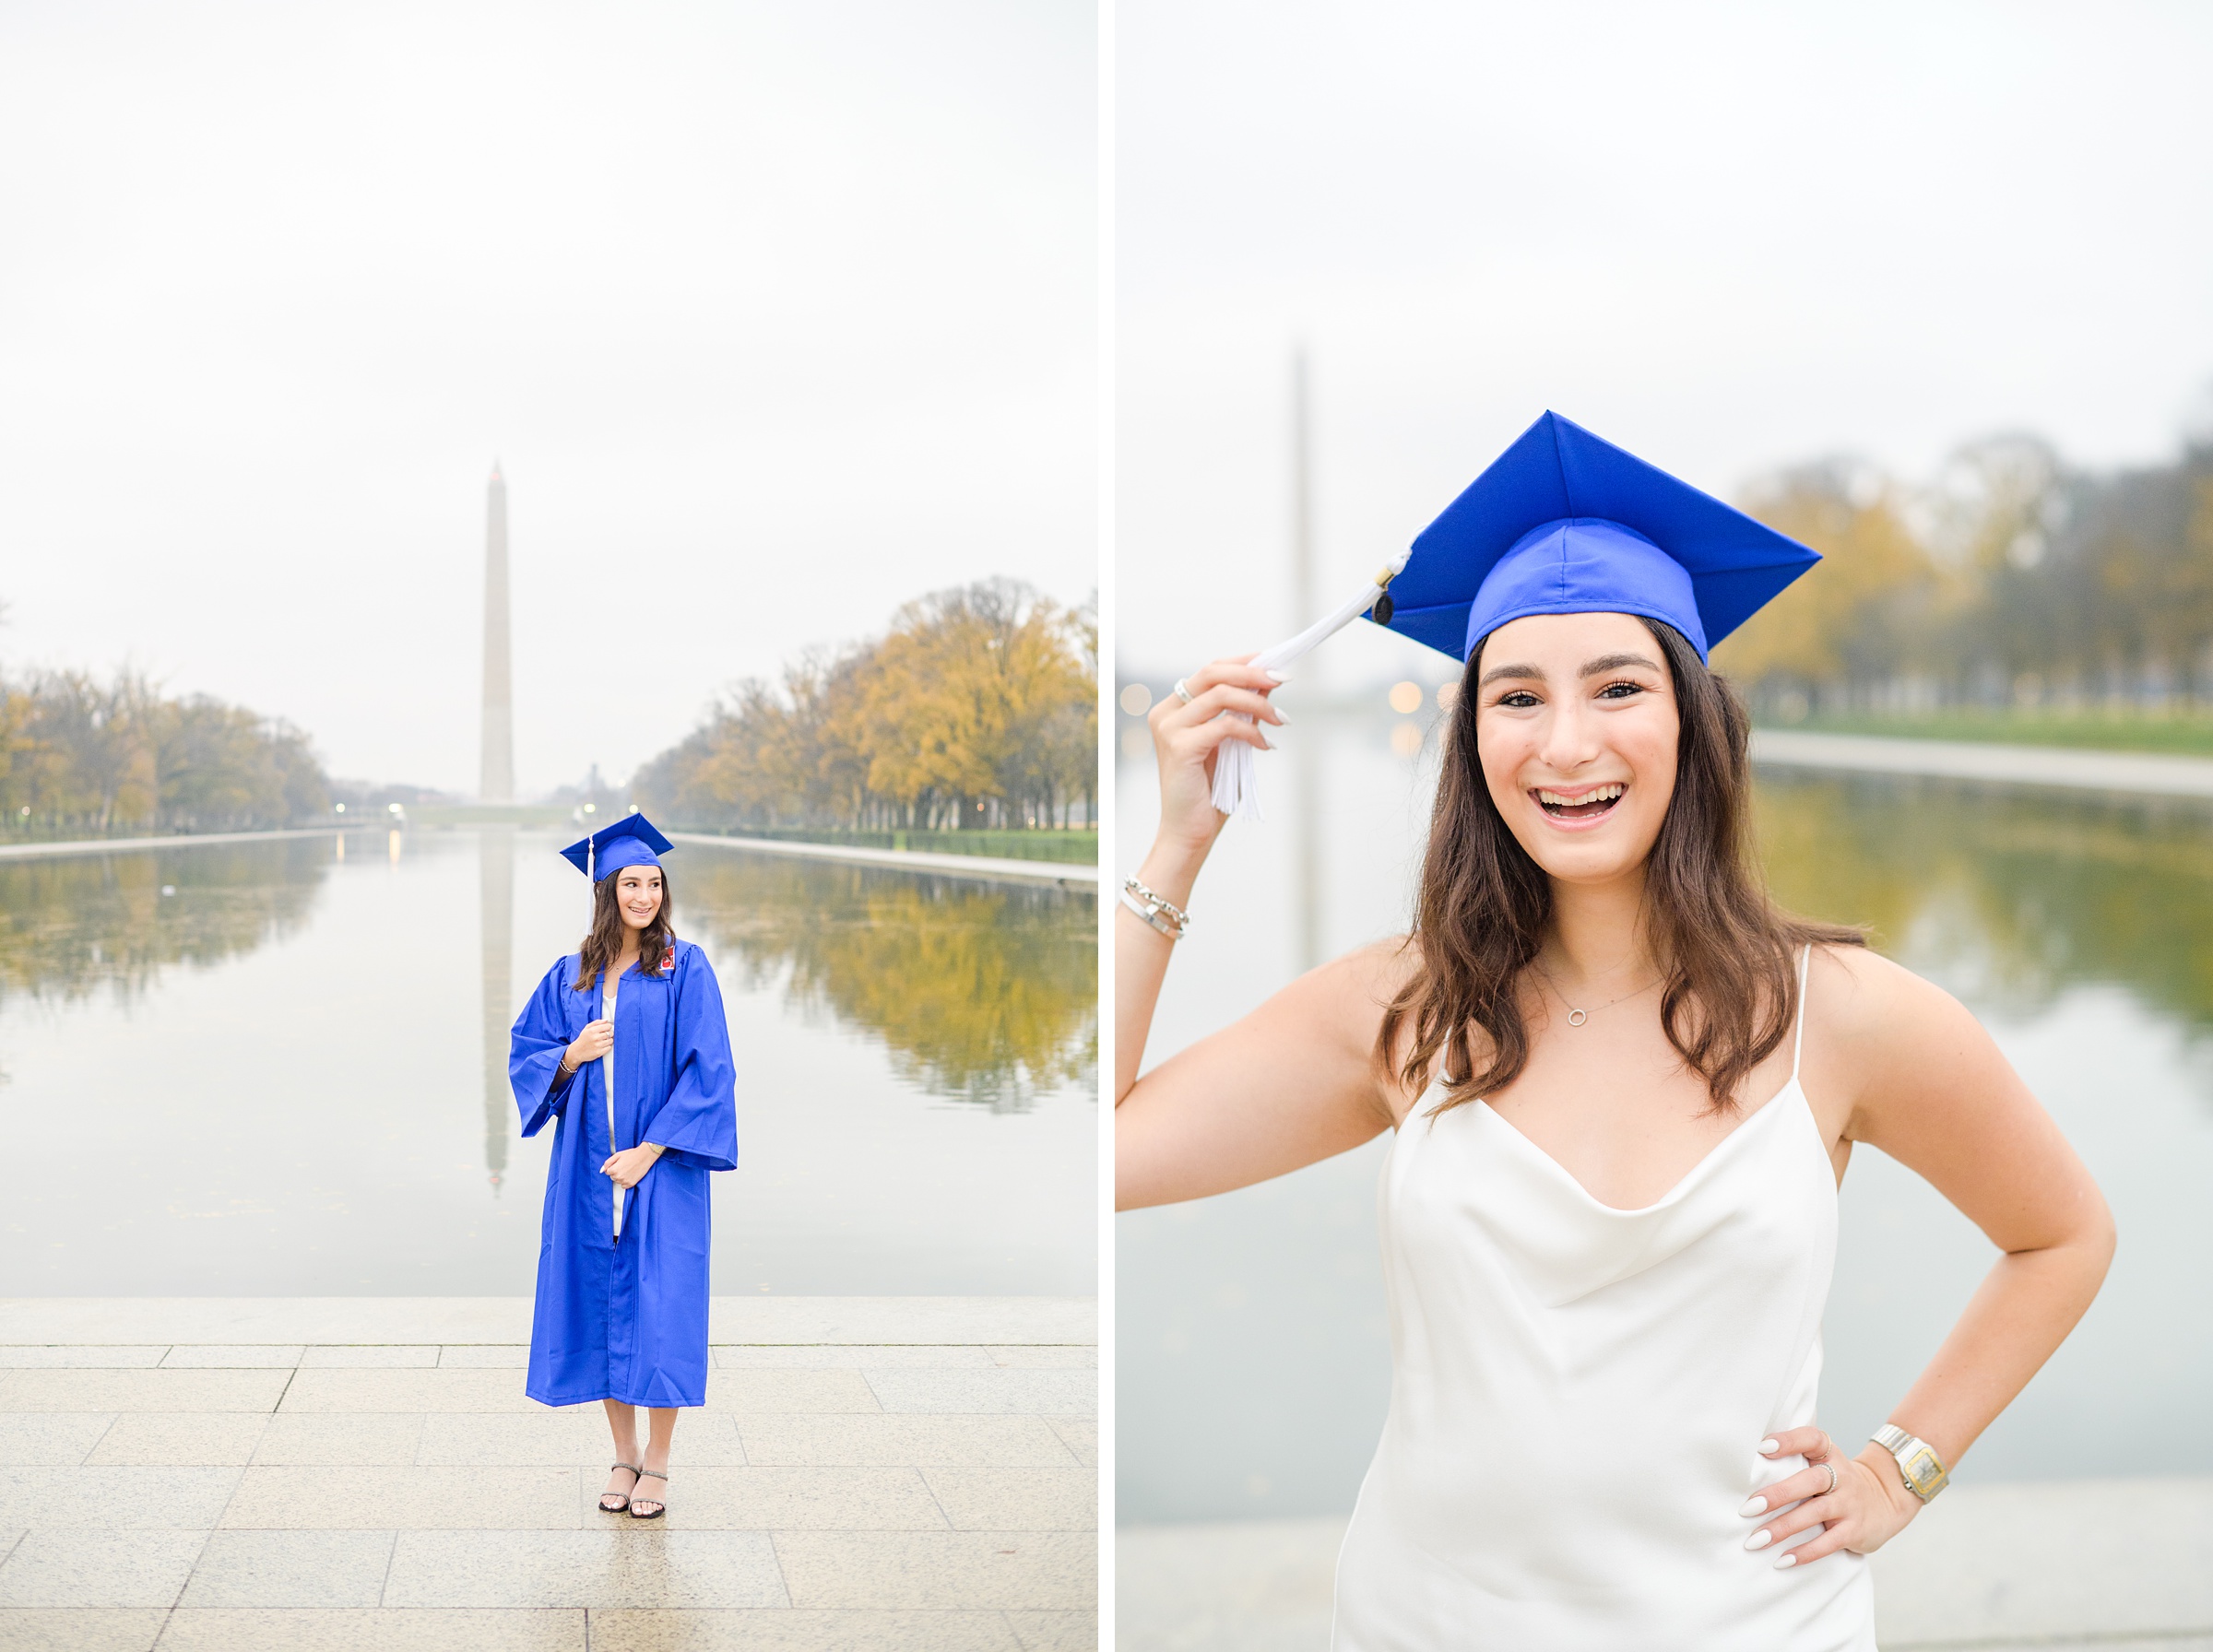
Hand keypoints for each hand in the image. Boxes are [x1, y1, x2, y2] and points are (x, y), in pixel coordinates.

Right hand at [566, 1020, 611, 1067]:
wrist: (577, 1051)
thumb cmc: (583, 1039)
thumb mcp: (587, 1028)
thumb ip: (596, 1023)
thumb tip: (606, 1020)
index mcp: (592, 1031)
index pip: (608, 1026)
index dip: (608, 1026)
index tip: (607, 1028)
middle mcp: (595, 1038)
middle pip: (610, 1033)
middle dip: (609, 1033)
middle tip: (605, 1035)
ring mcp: (598, 1045)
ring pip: (611, 1040)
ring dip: (609, 1040)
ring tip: (603, 1040)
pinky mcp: (599, 1052)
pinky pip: (609, 1047)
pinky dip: (607, 1046)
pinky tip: (602, 1046)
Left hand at [600, 1144, 662, 1188]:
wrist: (645, 1156)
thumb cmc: (632, 1154)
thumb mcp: (617, 1155)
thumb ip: (607, 1163)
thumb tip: (602, 1170)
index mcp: (614, 1170)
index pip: (608, 1172)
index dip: (613, 1166)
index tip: (619, 1164)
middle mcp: (619, 1177)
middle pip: (612, 1177)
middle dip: (616, 1172)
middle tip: (624, 1166)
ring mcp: (625, 1181)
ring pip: (618, 1181)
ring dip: (621, 1177)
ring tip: (628, 1169)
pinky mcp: (631, 1184)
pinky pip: (623, 1186)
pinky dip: (626, 1181)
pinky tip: (630, 1174)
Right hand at [1145, 657, 1286, 858]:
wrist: (1190, 831)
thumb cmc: (1210, 790)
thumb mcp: (1230, 743)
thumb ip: (1242, 712)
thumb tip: (1267, 682)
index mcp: (1175, 708)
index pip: (1211, 670)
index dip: (1244, 663)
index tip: (1275, 665)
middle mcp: (1166, 713)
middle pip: (1212, 673)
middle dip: (1253, 673)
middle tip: (1284, 679)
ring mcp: (1169, 728)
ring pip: (1221, 695)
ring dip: (1258, 703)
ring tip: (1281, 718)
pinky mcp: (1179, 746)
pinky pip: (1225, 726)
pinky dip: (1251, 732)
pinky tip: (1266, 745)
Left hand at [1739, 1427, 1922, 1567]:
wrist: (1885, 1501)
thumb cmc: (1836, 1480)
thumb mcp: (1823, 1462)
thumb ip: (1794, 1459)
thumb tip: (1742, 1468)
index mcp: (1829, 1454)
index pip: (1811, 1439)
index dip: (1789, 1441)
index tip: (1762, 1448)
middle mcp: (1841, 1476)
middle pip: (1810, 1480)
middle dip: (1778, 1494)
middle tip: (1748, 1508)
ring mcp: (1849, 1503)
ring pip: (1816, 1513)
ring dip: (1784, 1528)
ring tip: (1756, 1539)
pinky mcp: (1855, 1530)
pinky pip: (1829, 1542)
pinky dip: (1806, 1552)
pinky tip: (1783, 1560)